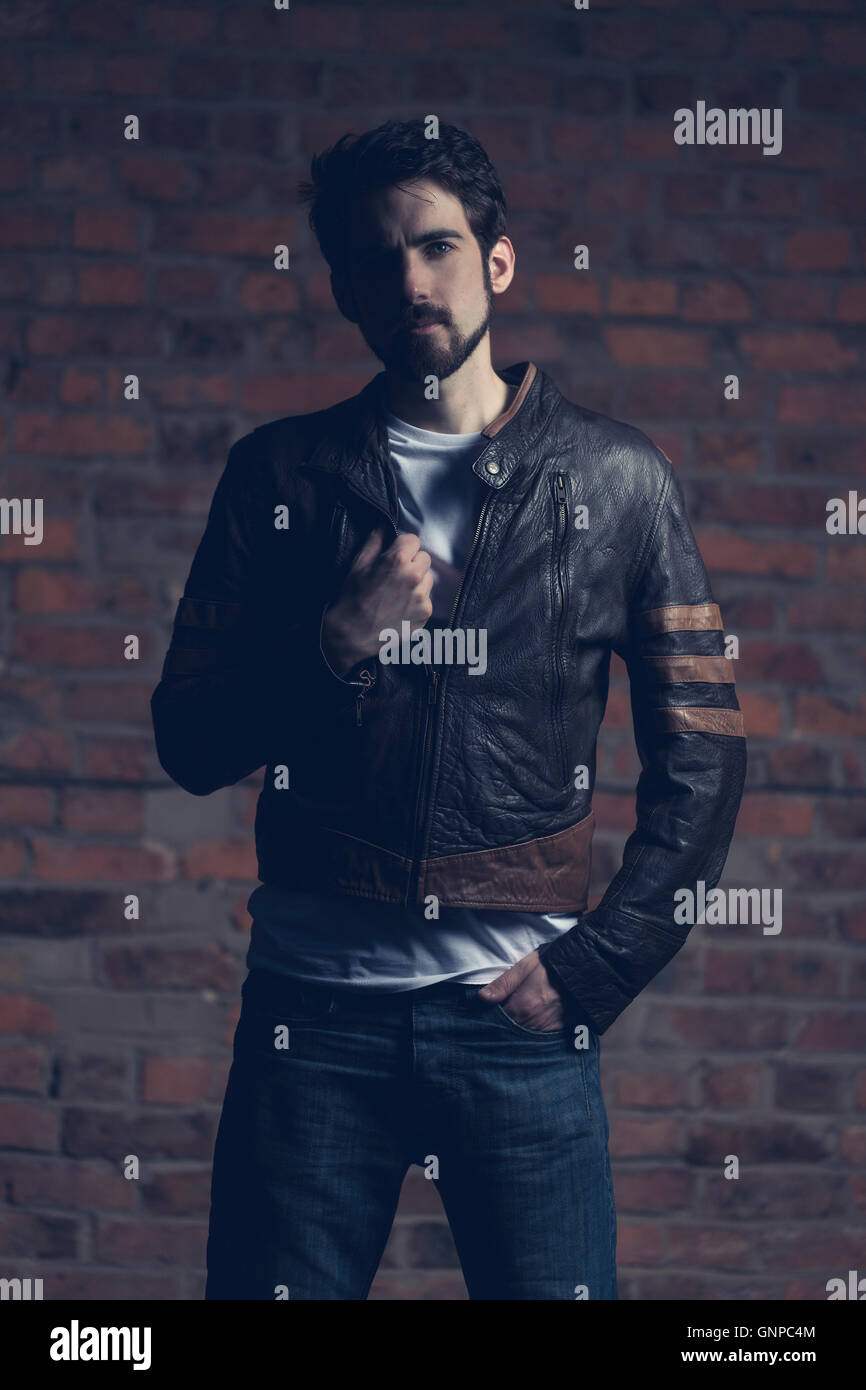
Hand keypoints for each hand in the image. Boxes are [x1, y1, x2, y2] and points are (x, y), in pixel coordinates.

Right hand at [321, 526, 433, 675]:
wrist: (352, 635)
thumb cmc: (352, 599)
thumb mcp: (358, 565)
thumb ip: (374, 541)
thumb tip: (383, 525)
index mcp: (397, 560)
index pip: (413, 539)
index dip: (402, 546)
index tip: (394, 554)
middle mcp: (414, 577)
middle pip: (424, 557)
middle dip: (412, 562)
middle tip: (395, 574)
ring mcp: (422, 597)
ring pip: (428, 578)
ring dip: (417, 581)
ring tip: (397, 592)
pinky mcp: (426, 613)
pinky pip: (427, 598)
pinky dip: (417, 600)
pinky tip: (400, 606)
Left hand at [478, 949, 565, 1031]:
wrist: (583, 971)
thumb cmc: (552, 966)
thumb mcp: (525, 967)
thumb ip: (503, 984)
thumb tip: (482, 998)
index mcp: (522, 1006)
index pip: (497, 1020)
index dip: (490, 1016)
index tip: (486, 1012)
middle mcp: (533, 1022)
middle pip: (510, 1031)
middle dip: (503, 1025)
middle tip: (501, 1016)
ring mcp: (547, 1029)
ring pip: (524, 1036)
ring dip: (518, 1029)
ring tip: (518, 1018)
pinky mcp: (559, 1031)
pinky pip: (540, 1037)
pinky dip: (533, 1032)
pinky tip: (532, 1023)